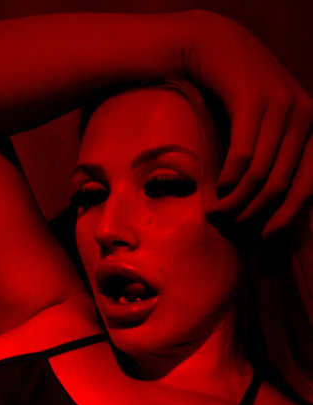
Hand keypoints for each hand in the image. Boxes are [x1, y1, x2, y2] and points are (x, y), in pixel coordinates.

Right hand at [186, 11, 312, 236]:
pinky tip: (217, 188)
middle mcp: (306, 116)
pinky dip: (228, 180)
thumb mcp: (270, 129)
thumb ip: (278, 160)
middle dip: (253, 213)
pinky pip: (242, 156)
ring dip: (235, 202)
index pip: (310, 185)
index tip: (265, 238)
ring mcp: (281, 106)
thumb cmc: (243, 99)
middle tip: (231, 225)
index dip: (288, 217)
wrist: (218, 50)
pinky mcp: (253, 101)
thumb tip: (274, 213)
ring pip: (259, 175)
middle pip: (280, 185)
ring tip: (217, 213)